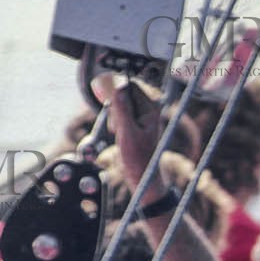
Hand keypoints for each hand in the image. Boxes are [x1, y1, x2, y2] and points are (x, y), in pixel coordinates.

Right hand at [106, 77, 167, 210]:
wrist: (142, 176)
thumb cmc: (137, 158)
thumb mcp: (126, 132)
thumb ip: (122, 108)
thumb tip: (117, 84)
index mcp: (151, 108)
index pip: (128, 86)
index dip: (115, 92)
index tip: (109, 107)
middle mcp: (149, 108)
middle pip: (123, 94)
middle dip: (114, 107)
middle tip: (117, 127)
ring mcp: (143, 115)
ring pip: (120, 104)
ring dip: (114, 116)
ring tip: (118, 133)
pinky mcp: (136, 122)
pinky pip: (120, 114)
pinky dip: (115, 122)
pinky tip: (119, 135)